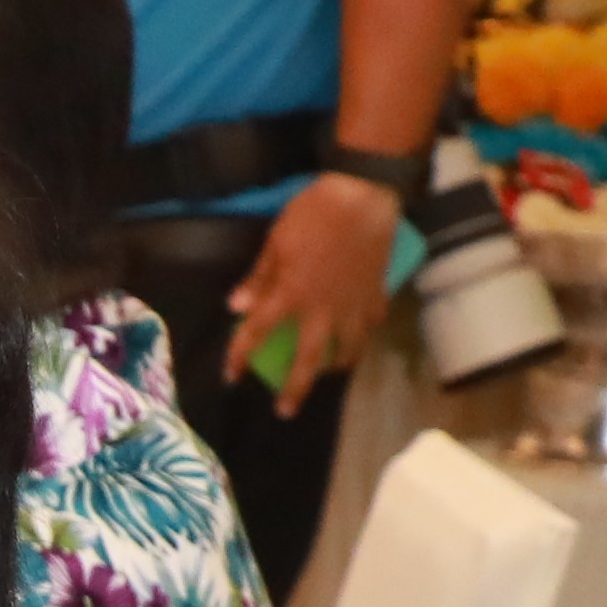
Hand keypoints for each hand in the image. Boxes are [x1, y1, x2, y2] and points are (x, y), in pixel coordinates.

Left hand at [226, 171, 403, 397]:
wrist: (363, 195)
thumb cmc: (312, 213)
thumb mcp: (275, 242)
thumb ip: (258, 278)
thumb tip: (236, 307)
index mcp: (289, 296)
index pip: (255, 334)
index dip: (239, 357)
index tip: (231, 377)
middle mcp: (321, 310)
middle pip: (307, 361)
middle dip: (294, 389)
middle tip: (285, 411)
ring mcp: (352, 306)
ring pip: (347, 350)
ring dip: (335, 367)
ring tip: (329, 374)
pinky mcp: (376, 294)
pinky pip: (370, 325)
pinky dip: (363, 334)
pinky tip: (359, 338)